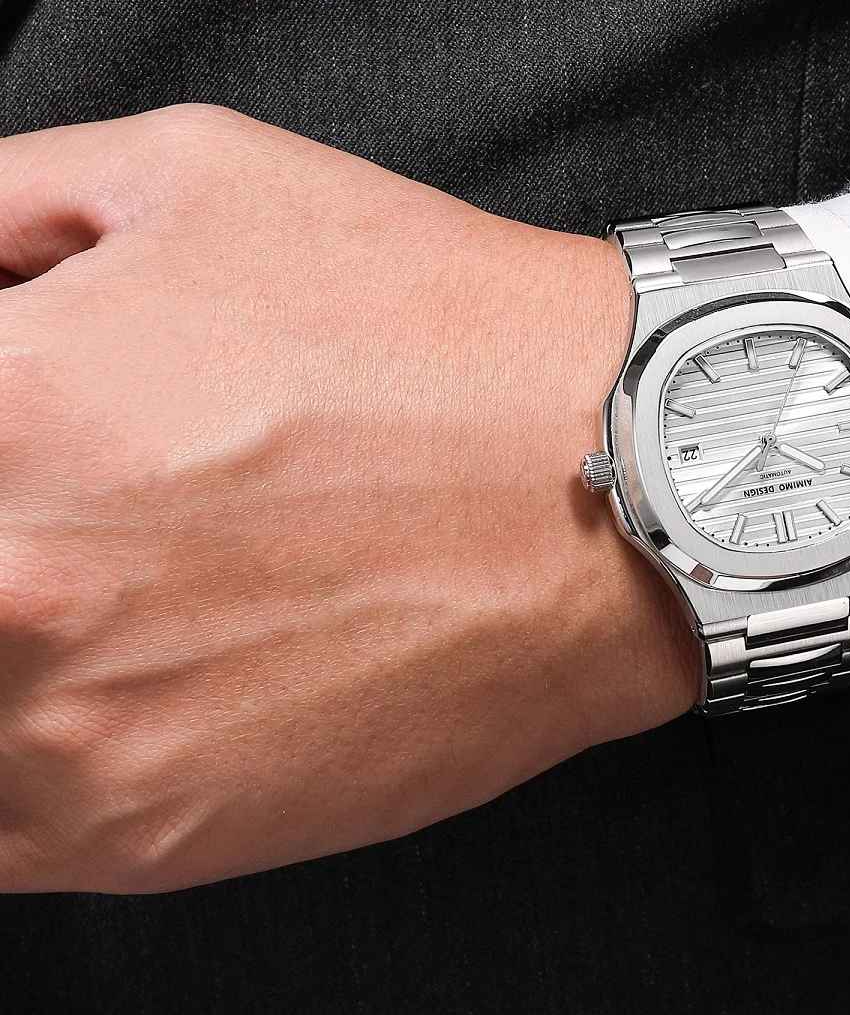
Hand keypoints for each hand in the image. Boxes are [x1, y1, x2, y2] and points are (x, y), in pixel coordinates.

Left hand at [0, 105, 849, 892]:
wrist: (623, 487)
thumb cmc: (433, 328)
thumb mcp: (194, 177)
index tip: (18, 429)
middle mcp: (12, 590)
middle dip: (2, 510)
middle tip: (85, 484)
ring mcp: (74, 739)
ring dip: (7, 636)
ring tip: (110, 568)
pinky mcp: (147, 837)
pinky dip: (19, 739)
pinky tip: (111, 662)